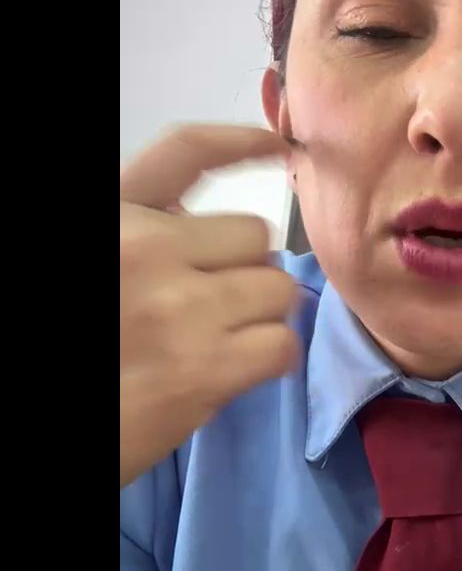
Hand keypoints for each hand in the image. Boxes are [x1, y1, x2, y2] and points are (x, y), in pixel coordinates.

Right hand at [120, 125, 298, 487]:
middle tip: (217, 303)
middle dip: (246, 268)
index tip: (278, 147)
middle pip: (255, 235)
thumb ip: (152, 240)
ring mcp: (176, 307)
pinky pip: (282, 344)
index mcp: (115, 217)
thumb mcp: (111, 265)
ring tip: (221, 338)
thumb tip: (234, 240)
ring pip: (278, 289)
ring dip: (260, 314)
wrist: (70, 428)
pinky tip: (233, 369)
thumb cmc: (93, 348)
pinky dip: (268, 358)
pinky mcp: (203, 367)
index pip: (185, 153)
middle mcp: (143, 248)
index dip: (239, 142)